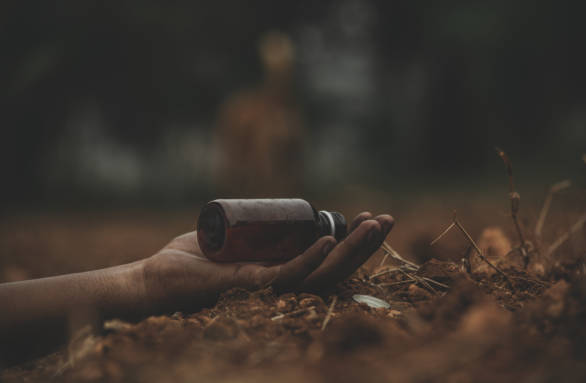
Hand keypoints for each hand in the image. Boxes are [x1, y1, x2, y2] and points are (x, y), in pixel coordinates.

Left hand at [143, 212, 393, 311]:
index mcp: (280, 272)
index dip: (353, 241)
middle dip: (364, 244)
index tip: (370, 217)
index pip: (327, 259)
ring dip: (350, 250)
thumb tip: (273, 211)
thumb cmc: (188, 260)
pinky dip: (311, 259)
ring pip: (320, 272)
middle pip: (333, 266)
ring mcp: (267, 288)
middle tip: (388, 219)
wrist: (153, 279)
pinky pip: (288, 275)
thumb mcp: (232, 236)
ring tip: (374, 225)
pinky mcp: (249, 287)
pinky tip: (330, 240)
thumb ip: (253, 228)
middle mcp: (280, 284)